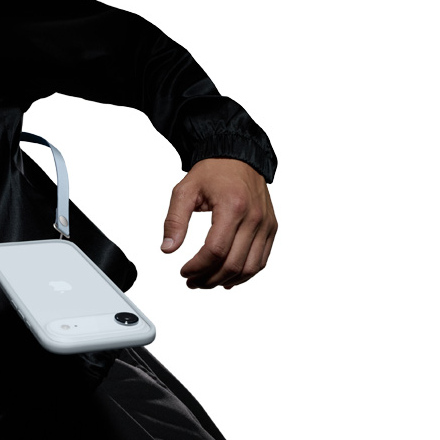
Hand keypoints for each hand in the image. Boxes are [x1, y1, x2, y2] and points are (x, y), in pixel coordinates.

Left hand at [162, 158, 277, 288]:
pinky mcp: (271, 228)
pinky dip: (245, 274)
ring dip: (227, 280)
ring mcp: (266, 224)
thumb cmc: (212, 172)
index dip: (198, 267)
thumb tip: (167, 248)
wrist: (238, 157)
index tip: (184, 271)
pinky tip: (228, 278)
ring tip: (207, 282)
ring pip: (250, 268)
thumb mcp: (184, 191)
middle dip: (209, 279)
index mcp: (232, 207)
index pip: (215, 250)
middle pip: (233, 263)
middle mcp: (254, 217)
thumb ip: (174, 220)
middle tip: (192, 281)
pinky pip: (261, 260)